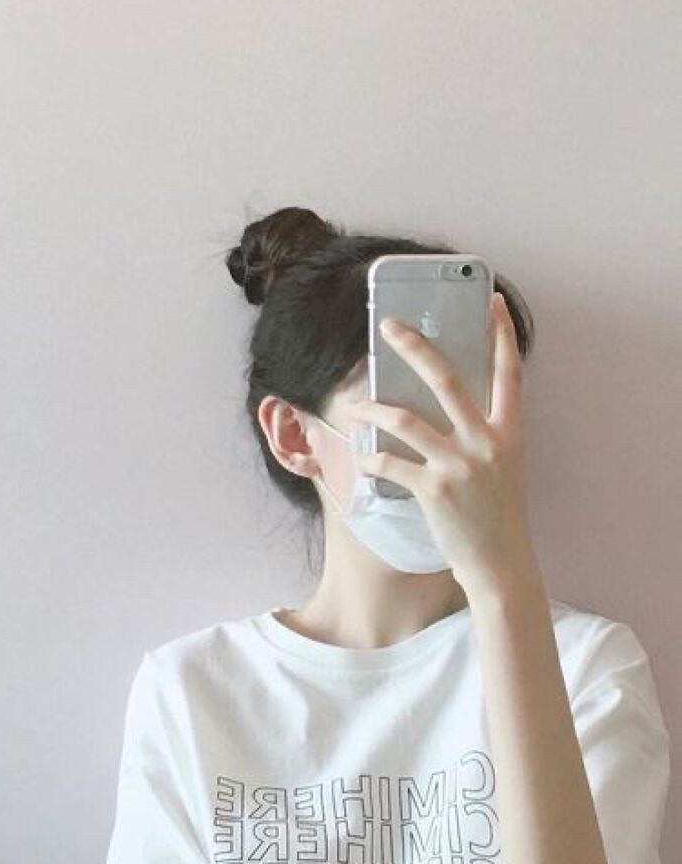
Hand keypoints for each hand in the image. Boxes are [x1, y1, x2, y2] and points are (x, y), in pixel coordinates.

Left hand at [347, 293, 535, 593]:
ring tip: (354, 407)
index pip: (508, 372)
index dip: (500, 335)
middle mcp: (487, 442)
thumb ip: (483, 431)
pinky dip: (372, 461)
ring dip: (373, 409)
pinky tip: (364, 463)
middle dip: (415, 348)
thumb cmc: (496, 512)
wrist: (499, 563)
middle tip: (389, 326)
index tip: (490, 300)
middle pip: (445, 379)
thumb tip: (449, 400)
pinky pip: (391, 464)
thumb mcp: (503, 465)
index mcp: (509, 432)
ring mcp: (460, 466)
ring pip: (406, 420)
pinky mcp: (434, 490)